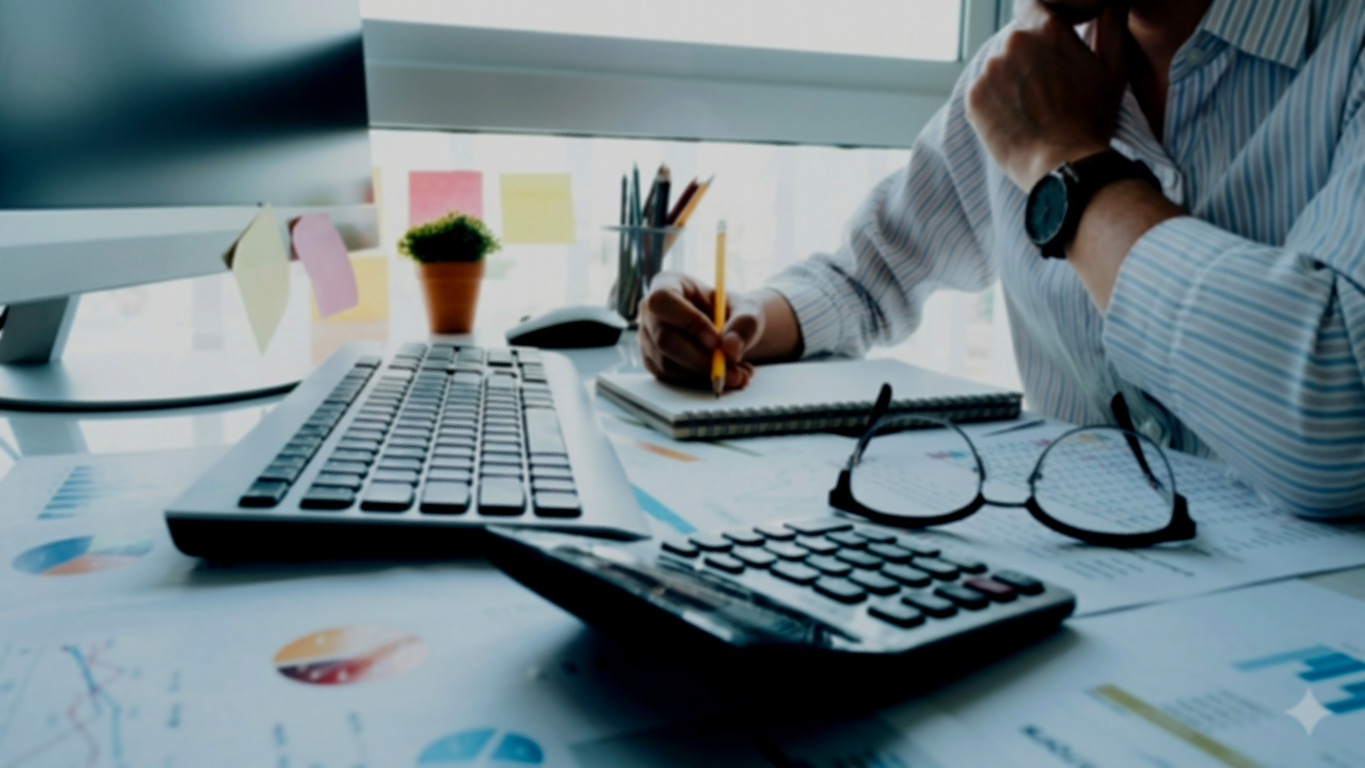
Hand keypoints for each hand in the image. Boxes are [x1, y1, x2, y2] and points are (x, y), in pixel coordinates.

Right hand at [638, 271, 761, 390]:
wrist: (729, 331)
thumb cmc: (732, 312)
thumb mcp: (748, 309)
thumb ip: (745, 324)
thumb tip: (731, 346)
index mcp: (668, 284)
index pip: (664, 300)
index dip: (688, 322)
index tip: (716, 341)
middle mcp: (650, 311)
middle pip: (664, 338)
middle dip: (699, 358)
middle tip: (731, 366)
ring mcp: (648, 338)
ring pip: (668, 363)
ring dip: (704, 373)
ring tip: (738, 373)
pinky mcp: (654, 362)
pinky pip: (672, 378)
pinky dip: (700, 381)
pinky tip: (725, 375)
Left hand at [965, 0, 1128, 189]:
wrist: (1064, 166)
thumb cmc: (1092, 120)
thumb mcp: (1112, 69)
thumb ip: (1111, 26)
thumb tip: (1113, 0)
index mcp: (1048, 29)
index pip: (1030, 8)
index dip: (1036, 26)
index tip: (1042, 48)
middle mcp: (1014, 42)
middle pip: (1014, 44)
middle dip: (1026, 61)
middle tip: (1045, 92)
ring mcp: (990, 70)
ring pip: (997, 70)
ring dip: (1008, 84)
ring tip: (1031, 112)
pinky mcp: (974, 97)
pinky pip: (982, 94)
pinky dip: (993, 106)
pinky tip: (1015, 123)